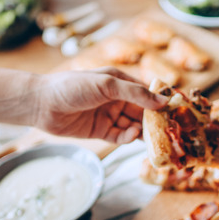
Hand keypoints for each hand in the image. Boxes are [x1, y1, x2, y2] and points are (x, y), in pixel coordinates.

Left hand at [35, 67, 166, 143]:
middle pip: (142, 111)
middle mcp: (116, 98)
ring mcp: (108, 115)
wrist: (42, 104)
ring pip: (133, 125)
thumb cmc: (72, 86)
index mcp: (119, 81)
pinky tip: (131, 136)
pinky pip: (120, 136)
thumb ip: (135, 93)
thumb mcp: (107, 84)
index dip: (160, 100)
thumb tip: (162, 101)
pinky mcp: (100, 131)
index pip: (146, 92)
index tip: (176, 109)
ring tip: (150, 136)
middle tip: (168, 129)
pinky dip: (128, 137)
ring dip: (142, 130)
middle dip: (154, 120)